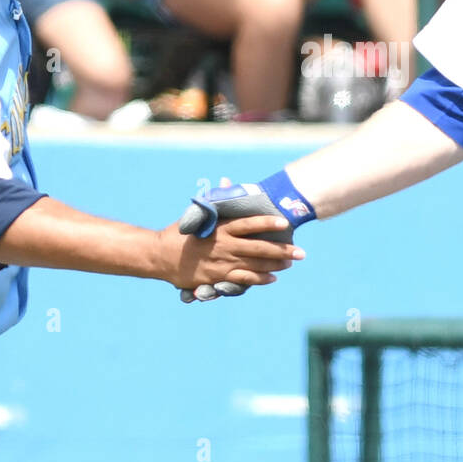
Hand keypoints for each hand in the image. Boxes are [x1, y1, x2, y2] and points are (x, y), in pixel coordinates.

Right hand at [162, 211, 300, 300]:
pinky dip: (259, 279)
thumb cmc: (183, 232)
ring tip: (290, 263)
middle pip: (259, 248)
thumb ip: (217, 200)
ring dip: (275, 265)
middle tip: (301, 252)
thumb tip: (227, 180)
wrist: (161, 256)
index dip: (268, 224)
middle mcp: (225, 246)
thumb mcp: (199, 214)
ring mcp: (222, 263)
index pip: (249, 224)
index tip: (285, 223)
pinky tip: (273, 278)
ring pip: (255, 265)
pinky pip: (243, 280)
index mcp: (221, 228)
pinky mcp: (218, 278)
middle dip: (282, 250)